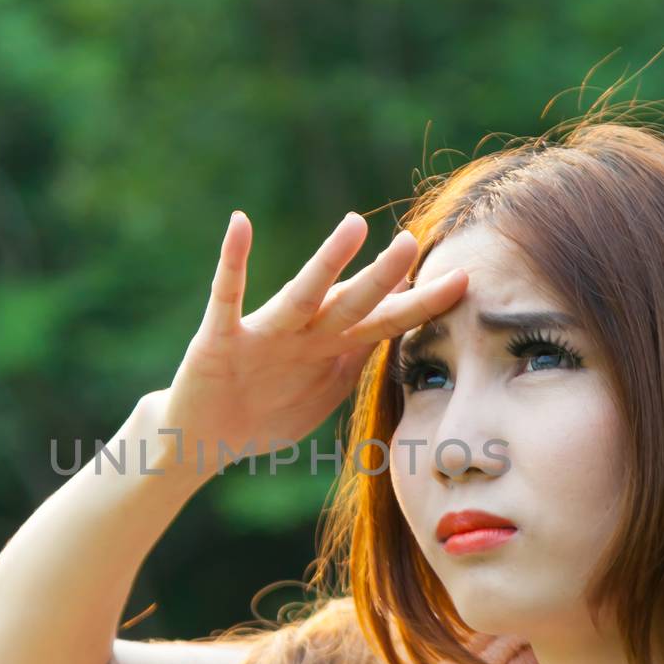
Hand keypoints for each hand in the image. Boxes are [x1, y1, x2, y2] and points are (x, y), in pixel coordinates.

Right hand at [155, 209, 467, 466]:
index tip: (463, 279)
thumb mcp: (322, 389)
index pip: (382, 323)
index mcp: (328, 351)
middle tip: (412, 241)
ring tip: (353, 225)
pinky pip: (228, 296)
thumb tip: (398, 319)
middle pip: (350, 305)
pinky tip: (240, 223)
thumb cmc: (265, 412)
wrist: (201, 439)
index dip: (421, 305)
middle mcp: (301, 336)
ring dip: (327, 263)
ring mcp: (262, 336)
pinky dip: (233, 260)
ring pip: (301, 297)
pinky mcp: (220, 340)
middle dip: (382, 278)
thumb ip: (356, 357)